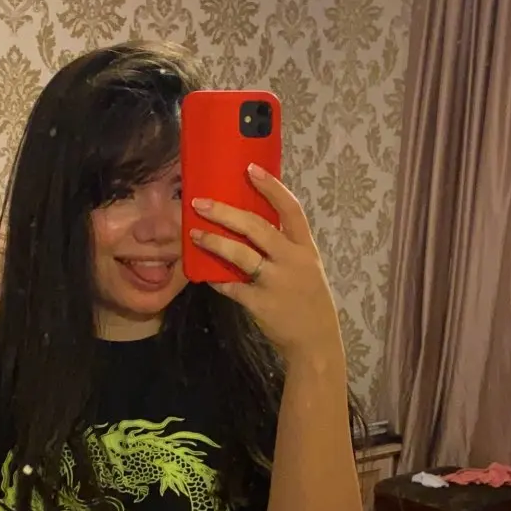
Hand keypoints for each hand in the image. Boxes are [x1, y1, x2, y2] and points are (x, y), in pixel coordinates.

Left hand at [190, 167, 342, 363]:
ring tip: (195, 234)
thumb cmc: (308, 300)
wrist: (316, 342)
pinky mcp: (260, 303)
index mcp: (305, 248)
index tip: (250, 169)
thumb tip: (251, 225)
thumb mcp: (306, 268)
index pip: (291, 209)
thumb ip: (285, 247)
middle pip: (257, 227)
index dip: (271, 187)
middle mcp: (292, 260)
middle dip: (225, 213)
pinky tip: (204, 274)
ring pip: (240, 255)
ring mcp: (276, 282)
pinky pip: (231, 286)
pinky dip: (216, 279)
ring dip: (214, 242)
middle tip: (201, 203)